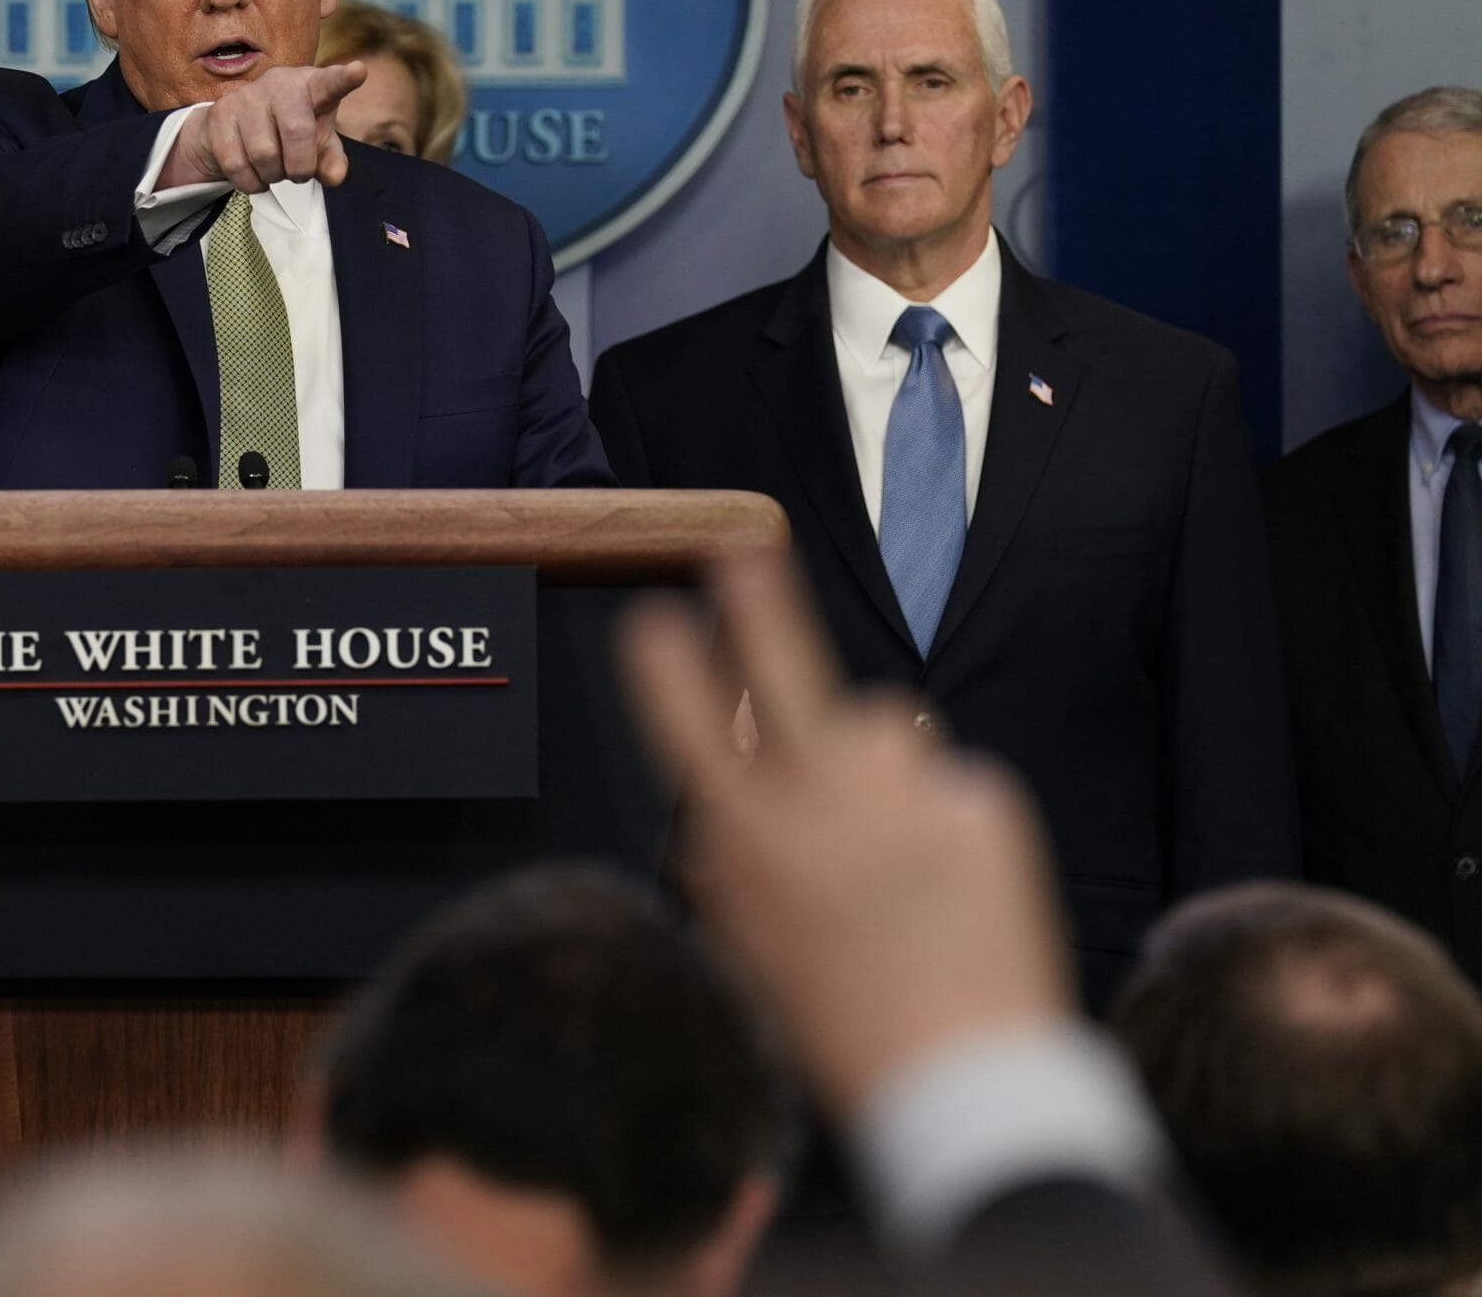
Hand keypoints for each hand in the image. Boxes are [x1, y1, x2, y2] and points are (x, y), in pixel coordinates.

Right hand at [158, 60, 366, 192]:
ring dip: (273, 175)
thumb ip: (331, 160)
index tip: (358, 71)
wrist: (235, 128)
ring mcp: (246, 96)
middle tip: (297, 173)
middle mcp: (279, 83)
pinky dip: (251, 182)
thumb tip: (335, 175)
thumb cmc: (287, 131)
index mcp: (311, 85)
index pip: (330, 83)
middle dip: (300, 166)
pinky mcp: (219, 115)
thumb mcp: (317, 144)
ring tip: (273, 169)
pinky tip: (255, 175)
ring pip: (264, 153)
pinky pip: (237, 164)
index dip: (344, 79)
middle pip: (297, 131)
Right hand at [617, 549, 1072, 1117]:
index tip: (653, 619)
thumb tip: (711, 818)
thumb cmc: (844, 1029)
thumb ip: (725, 871)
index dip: (667, 669)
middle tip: (742, 553)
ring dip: (878, 756)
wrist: (967, 1080)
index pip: (689, 728)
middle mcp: (820, 803)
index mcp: (749, 844)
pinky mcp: (980, 803)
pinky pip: (951, 781)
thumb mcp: (752, 951)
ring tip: (893, 839)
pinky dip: (945, 818)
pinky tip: (951, 889)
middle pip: (784, 671)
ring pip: (884, 722)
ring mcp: (904, 795)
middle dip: (758, 604)